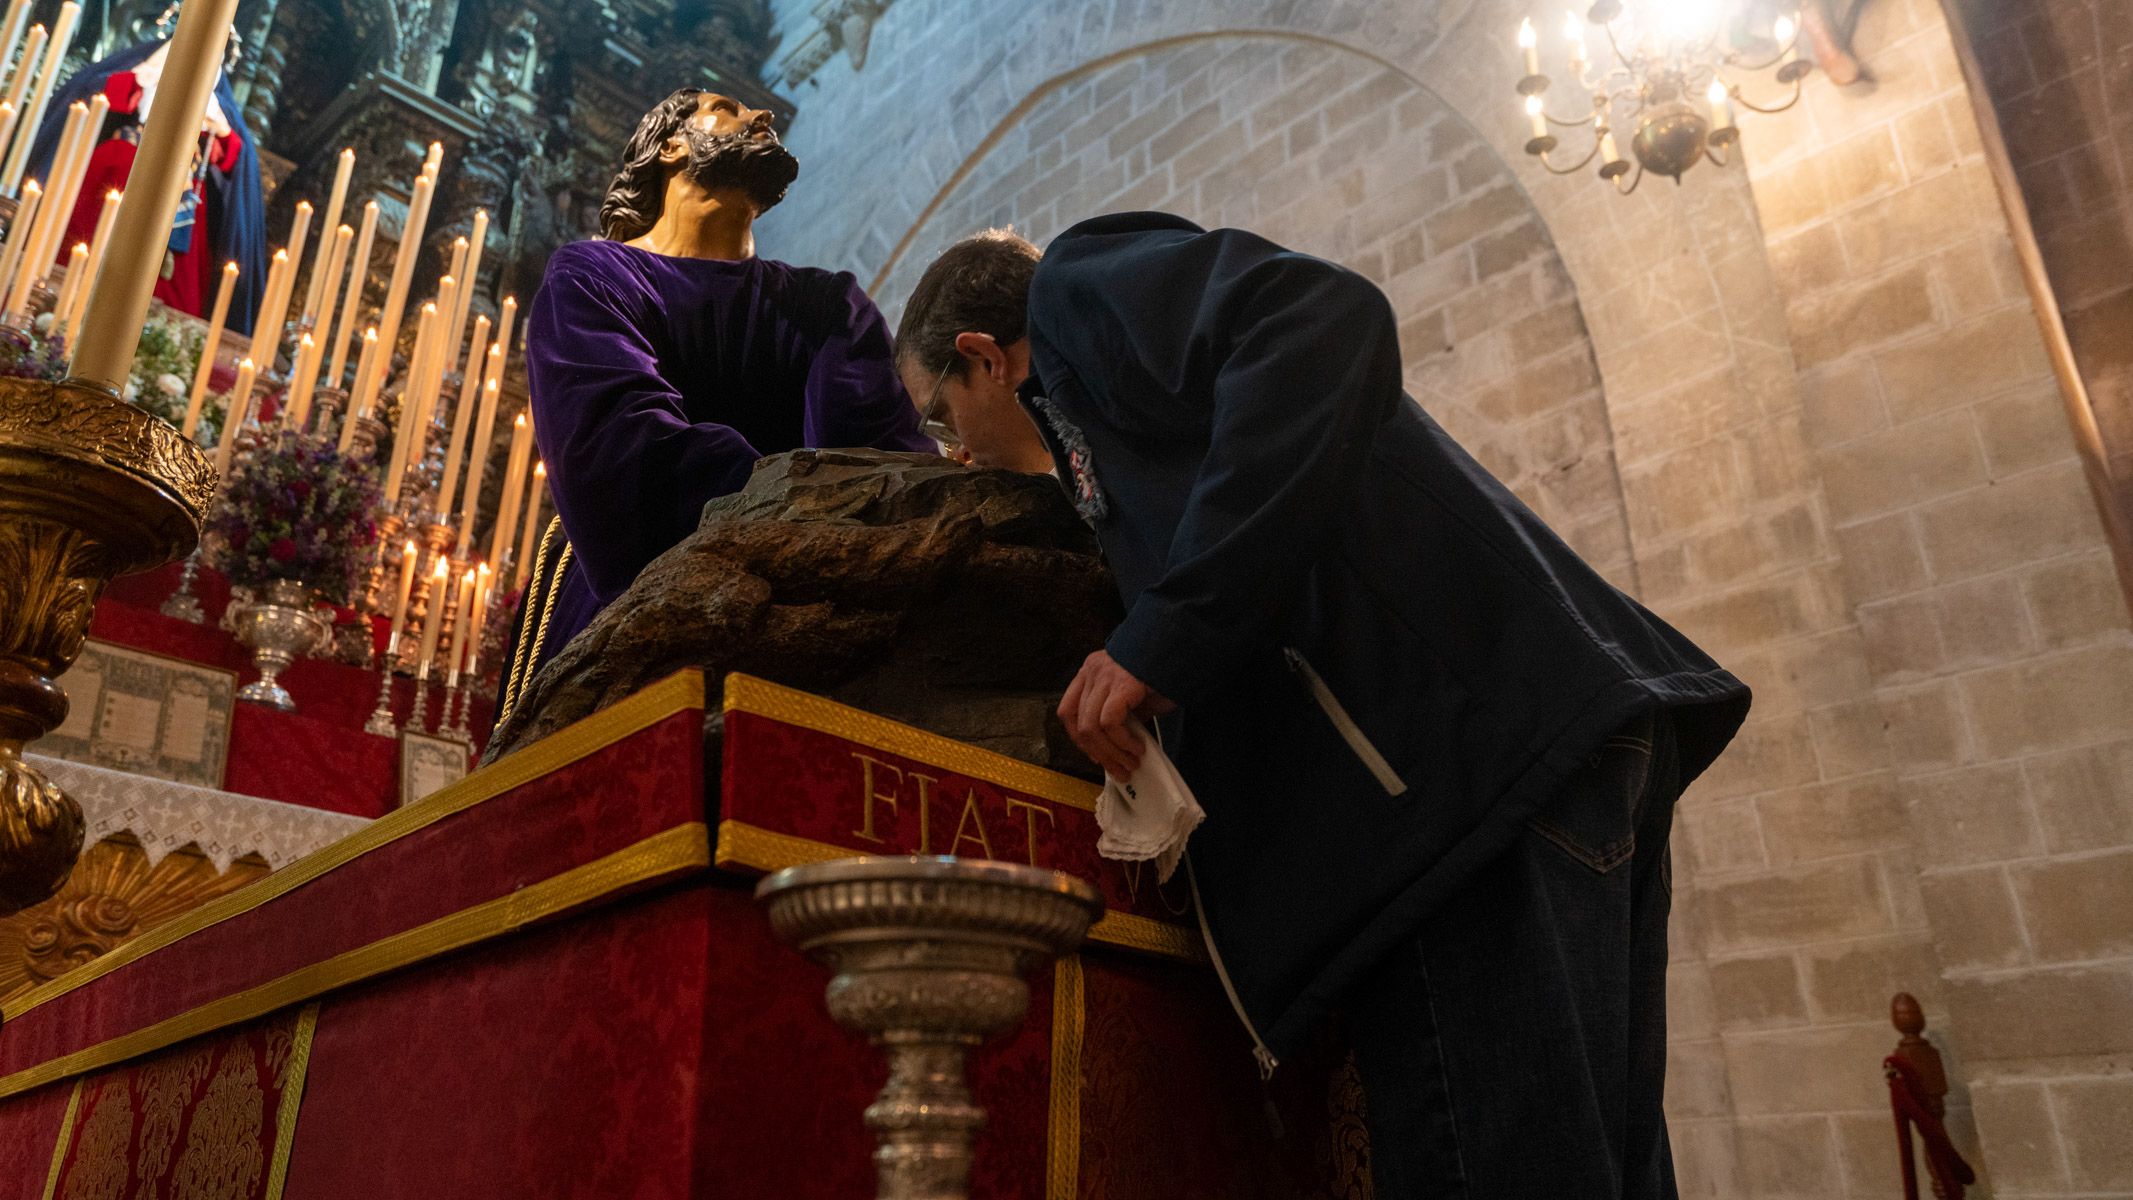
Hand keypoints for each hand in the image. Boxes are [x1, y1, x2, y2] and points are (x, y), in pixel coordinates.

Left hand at [1058, 650, 1174, 778]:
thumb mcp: (1132, 698)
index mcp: (1090, 672)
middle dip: (1100, 754)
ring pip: (1092, 727)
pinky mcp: (1121, 683)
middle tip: (1120, 770)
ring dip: (1112, 753)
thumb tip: (1113, 748)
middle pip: (1079, 723)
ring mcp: (1104, 675)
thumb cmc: (1162, 675)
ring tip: (1131, 763)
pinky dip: (1122, 741)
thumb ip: (1119, 716)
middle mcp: (1092, 671)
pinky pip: (1110, 722)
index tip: (1098, 756)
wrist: (1184, 653)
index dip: (1080, 740)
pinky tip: (1137, 748)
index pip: (1068, 711)